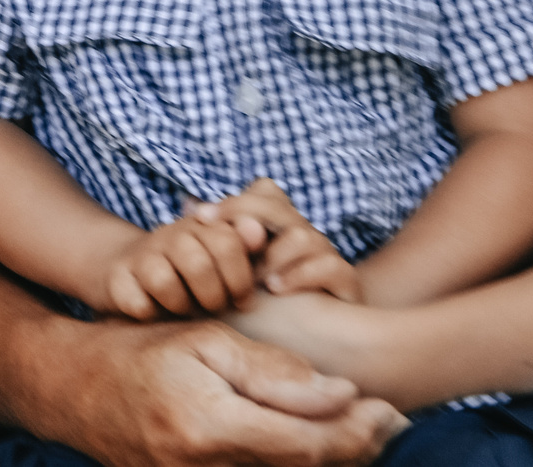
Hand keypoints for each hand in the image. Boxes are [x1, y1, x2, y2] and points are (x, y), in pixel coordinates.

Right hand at [52, 319, 406, 466]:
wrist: (74, 390)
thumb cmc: (140, 352)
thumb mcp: (206, 342)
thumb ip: (273, 371)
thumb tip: (340, 393)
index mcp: (212, 429)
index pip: (307, 445)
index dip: (358, 432)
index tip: (390, 409)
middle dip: (356, 448)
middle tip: (392, 421)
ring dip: (331, 459)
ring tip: (366, 431)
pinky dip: (294, 463)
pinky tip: (316, 444)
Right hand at [95, 211, 271, 318]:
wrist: (129, 267)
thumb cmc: (190, 270)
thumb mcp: (223, 256)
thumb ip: (246, 245)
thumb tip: (258, 230)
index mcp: (202, 224)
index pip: (228, 243)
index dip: (240, 280)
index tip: (243, 301)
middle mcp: (170, 234)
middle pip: (199, 265)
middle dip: (213, 297)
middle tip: (214, 308)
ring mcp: (142, 254)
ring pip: (165, 283)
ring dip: (181, 307)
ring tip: (185, 311)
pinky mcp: (117, 277)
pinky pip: (137, 303)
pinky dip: (150, 315)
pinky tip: (156, 314)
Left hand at [197, 179, 362, 301]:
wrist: (324, 339)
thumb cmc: (270, 303)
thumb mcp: (240, 272)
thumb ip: (219, 240)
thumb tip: (187, 204)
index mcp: (279, 225)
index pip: (263, 193)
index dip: (234, 202)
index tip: (201, 217)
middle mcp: (302, 233)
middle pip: (279, 206)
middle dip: (248, 216)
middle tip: (225, 241)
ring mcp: (324, 255)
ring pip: (303, 235)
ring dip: (274, 255)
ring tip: (253, 279)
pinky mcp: (345, 281)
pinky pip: (330, 266)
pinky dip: (300, 275)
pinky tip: (276, 289)